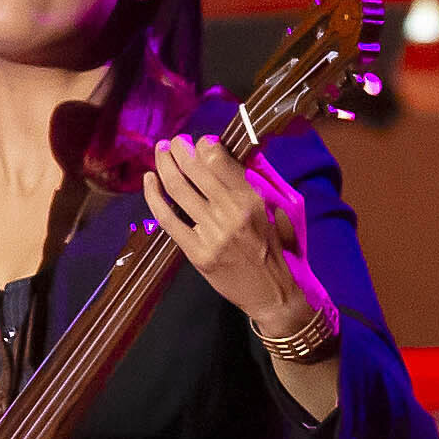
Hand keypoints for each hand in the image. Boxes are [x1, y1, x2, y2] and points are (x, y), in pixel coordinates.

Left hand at [146, 136, 323, 335]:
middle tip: (175, 143)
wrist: (278, 295)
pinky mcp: (197, 254)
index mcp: (253, 200)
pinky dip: (154, 196)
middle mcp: (230, 215)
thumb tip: (245, 148)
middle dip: (180, 149)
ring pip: (177, 189)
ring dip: (164, 165)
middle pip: (193, 169)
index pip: (217, 159)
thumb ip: (267, 175)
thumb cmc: (286, 248)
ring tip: (161, 151)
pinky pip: (168, 219)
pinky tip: (149, 180)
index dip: (204, 144)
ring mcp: (211, 236)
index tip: (202, 142)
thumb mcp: (289, 206)